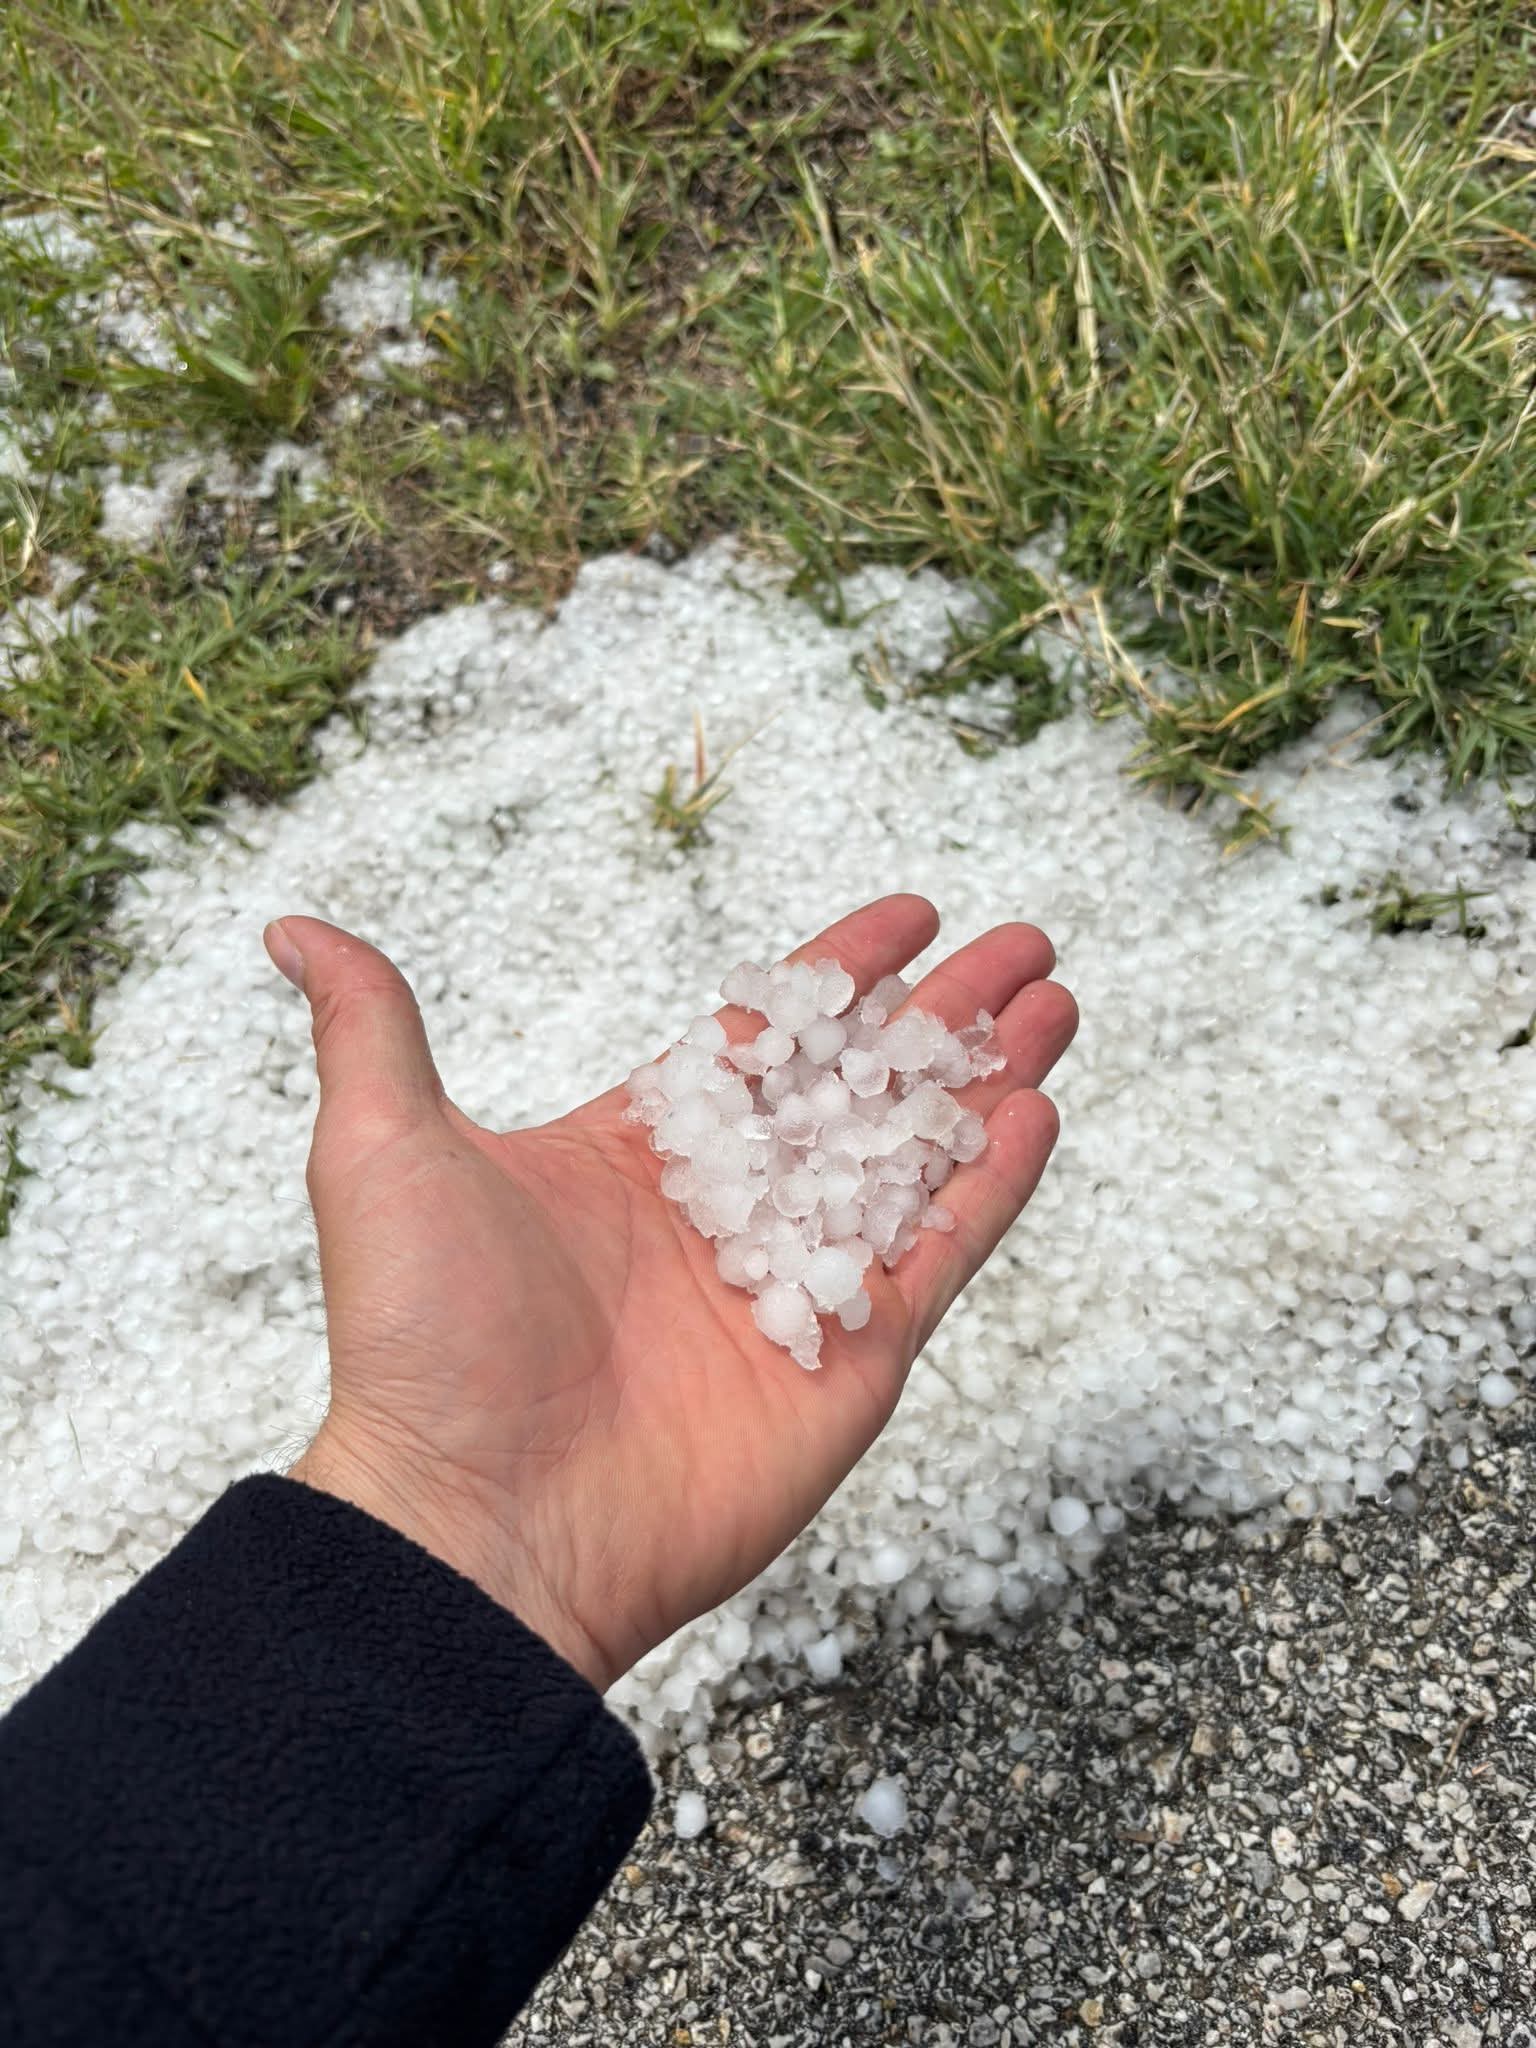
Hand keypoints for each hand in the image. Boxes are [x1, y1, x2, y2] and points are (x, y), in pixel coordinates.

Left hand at [272, 897, 1075, 1690]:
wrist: (475, 1523)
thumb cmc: (422, 1339)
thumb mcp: (383, 1149)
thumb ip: (372, 1026)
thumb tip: (293, 926)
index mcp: (640, 1153)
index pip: (765, 1038)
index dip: (840, 973)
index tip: (911, 914)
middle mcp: (727, 1212)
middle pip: (863, 1087)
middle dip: (945, 1015)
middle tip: (1023, 944)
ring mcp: (796, 1287)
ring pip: (916, 1159)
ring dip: (988, 1081)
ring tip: (1056, 1003)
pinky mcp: (847, 1365)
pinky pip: (936, 1258)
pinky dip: (990, 1190)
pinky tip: (1035, 1112)